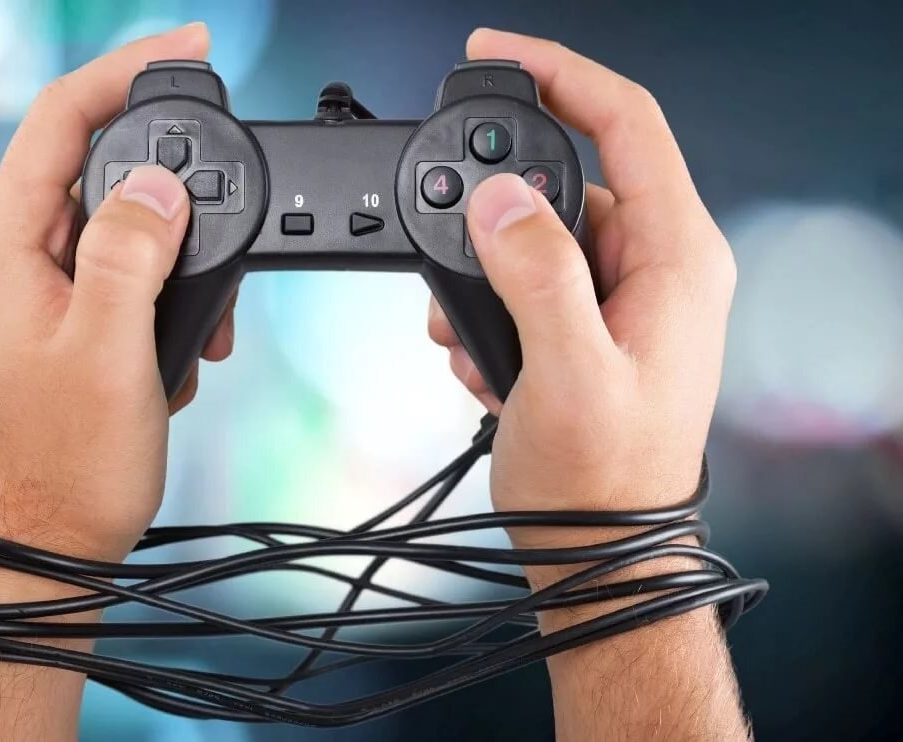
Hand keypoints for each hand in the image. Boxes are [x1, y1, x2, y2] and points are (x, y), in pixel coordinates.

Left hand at [0, 22, 232, 561]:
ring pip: (112, 226)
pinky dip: (157, 297)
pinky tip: (173, 353)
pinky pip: (112, 272)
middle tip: (218, 240)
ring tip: (197, 328)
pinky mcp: (48, 317)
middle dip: (171, 197)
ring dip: (172, 261)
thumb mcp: (111, 352)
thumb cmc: (65, 468)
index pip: (57, 119)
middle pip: (91, 168)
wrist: (41, 544)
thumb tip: (159, 182)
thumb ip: (133, 251)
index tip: (191, 49)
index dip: (125, 72)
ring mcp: (22, 287)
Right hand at [429, 31, 736, 552]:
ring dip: (483, 274)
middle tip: (451, 255)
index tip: (494, 52)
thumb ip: (534, 274)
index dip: (561, 73)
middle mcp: (656, 267)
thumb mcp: (567, 374)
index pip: (627, 122)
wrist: (598, 552)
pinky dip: (490, 309)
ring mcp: (621, 297)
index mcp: (677, 258)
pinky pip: (528, 279)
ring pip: (535, 235)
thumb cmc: (602, 481)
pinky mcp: (588, 325)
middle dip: (494, 212)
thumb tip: (495, 197)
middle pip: (565, 180)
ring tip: (467, 336)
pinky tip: (482, 360)